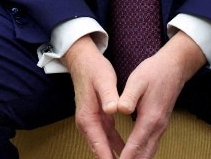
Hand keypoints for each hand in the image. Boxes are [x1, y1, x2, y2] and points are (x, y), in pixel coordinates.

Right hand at [60, 36, 124, 158]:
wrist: (83, 61)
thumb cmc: (94, 70)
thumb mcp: (104, 80)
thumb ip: (109, 95)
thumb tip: (113, 109)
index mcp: (88, 118)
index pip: (99, 146)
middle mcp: (87, 124)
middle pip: (100, 151)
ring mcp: (92, 123)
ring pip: (104, 147)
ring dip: (114, 157)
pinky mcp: (98, 119)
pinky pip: (108, 139)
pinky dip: (117, 147)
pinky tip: (127, 154)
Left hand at [108, 32, 206, 158]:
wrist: (174, 68)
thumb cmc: (153, 73)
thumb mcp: (137, 80)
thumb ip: (128, 97)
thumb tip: (120, 110)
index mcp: (150, 118)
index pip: (136, 145)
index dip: (125, 158)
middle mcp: (158, 127)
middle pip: (145, 155)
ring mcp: (161, 127)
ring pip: (150, 152)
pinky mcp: (160, 125)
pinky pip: (151, 146)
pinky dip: (142, 155)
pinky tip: (134, 157)